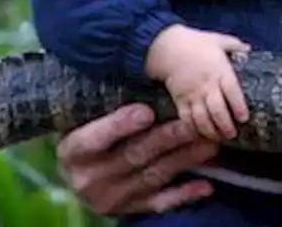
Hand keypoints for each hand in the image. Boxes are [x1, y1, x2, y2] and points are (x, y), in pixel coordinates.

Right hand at [55, 104, 218, 216]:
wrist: (87, 172)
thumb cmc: (95, 131)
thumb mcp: (92, 117)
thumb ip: (111, 100)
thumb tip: (144, 71)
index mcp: (72, 151)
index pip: (93, 139)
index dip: (119, 126)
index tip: (146, 111)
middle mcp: (87, 179)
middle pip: (132, 155)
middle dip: (166, 139)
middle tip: (192, 124)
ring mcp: (109, 198)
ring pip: (152, 176)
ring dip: (183, 160)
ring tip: (209, 144)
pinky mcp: (129, 210)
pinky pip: (159, 203)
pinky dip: (183, 194)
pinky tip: (205, 185)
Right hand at [145, 24, 250, 140]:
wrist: (168, 47)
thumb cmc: (197, 43)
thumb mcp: (219, 40)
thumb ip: (235, 46)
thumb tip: (249, 50)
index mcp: (220, 70)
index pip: (232, 91)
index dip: (238, 106)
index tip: (244, 118)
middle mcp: (207, 84)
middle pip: (217, 109)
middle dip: (226, 125)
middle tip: (233, 134)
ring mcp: (192, 94)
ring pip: (202, 118)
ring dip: (211, 131)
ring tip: (219, 138)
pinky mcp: (179, 99)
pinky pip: (186, 118)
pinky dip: (193, 129)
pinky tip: (200, 135)